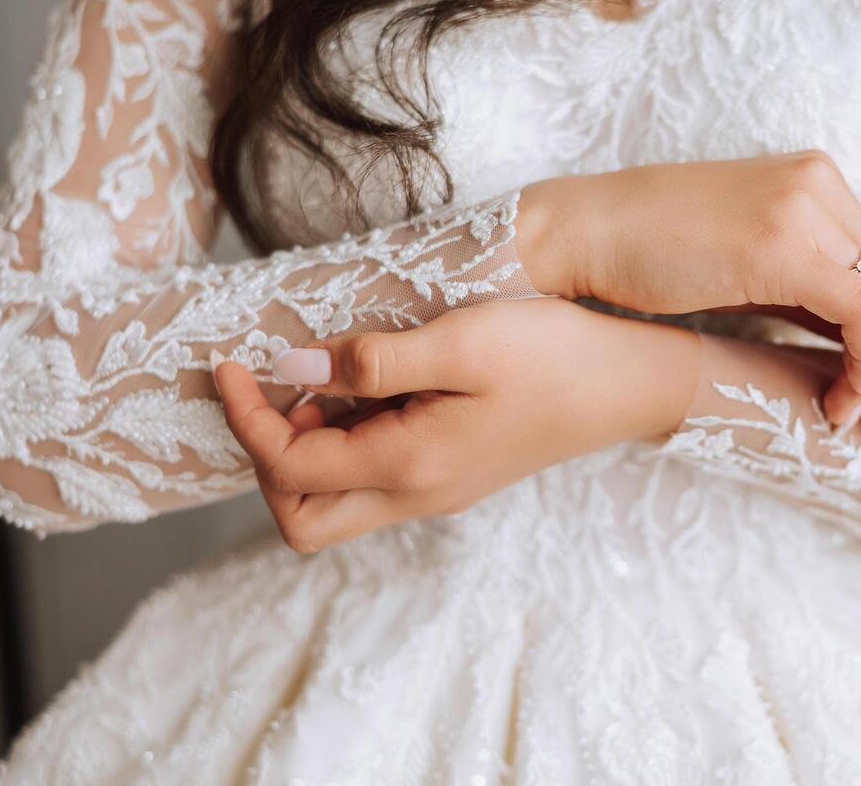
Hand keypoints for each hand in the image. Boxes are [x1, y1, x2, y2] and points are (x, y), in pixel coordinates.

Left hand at [214, 298, 699, 552]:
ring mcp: (436, 490)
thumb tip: (294, 370)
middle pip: (302, 517)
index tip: (231, 363)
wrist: (629, 386)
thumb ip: (373, 362)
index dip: (245, 418)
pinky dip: (344, 444)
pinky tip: (365, 389)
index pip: (289, 466)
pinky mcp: (451, 474)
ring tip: (321, 382)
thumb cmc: (555, 357)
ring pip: (335, 504)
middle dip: (266, 459)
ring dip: (305, 451)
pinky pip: (371, 479)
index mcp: (410, 465)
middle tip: (272, 391)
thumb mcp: (462, 343)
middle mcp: (417, 493)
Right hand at [518, 151, 860, 429]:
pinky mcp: (784, 243)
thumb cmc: (648, 254)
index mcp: (814, 180)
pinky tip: (837, 397)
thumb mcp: (745, 265)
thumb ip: (804, 290)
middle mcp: (819, 184)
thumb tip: (854, 346)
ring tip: (853, 413)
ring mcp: (804, 207)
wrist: (582, 232)